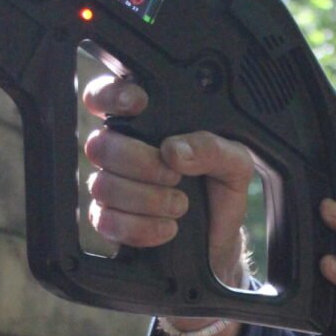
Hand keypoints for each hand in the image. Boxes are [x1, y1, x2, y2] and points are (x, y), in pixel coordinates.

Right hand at [82, 75, 254, 293]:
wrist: (219, 241)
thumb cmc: (222, 193)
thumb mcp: (235, 165)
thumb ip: (213, 148)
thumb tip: (176, 151)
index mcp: (148, 128)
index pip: (106, 97)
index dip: (111, 94)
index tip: (138, 104)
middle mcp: (123, 153)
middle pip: (100, 145)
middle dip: (141, 163)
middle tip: (175, 177)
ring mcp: (112, 188)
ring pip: (103, 185)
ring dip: (147, 199)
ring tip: (180, 206)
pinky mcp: (108, 222)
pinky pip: (106, 220)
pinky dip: (141, 228)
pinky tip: (167, 228)